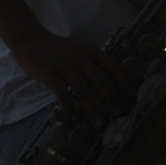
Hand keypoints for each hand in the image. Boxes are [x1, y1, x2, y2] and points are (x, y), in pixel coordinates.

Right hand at [9, 30, 139, 123]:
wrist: (32, 40)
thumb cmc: (60, 50)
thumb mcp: (81, 50)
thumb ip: (95, 62)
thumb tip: (112, 81)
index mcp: (92, 53)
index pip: (113, 66)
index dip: (125, 79)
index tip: (133, 93)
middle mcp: (82, 59)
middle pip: (101, 81)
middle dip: (111, 100)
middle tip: (116, 114)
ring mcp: (66, 67)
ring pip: (84, 91)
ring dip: (93, 109)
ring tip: (98, 123)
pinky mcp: (51, 75)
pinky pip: (63, 94)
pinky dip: (69, 107)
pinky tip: (73, 117)